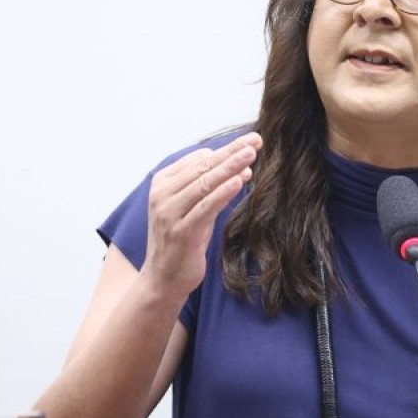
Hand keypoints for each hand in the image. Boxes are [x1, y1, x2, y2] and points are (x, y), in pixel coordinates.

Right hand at [141, 132, 261, 300]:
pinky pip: (205, 207)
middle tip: (255, 139)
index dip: (225, 150)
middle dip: (231, 152)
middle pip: (203, 167)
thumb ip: (214, 189)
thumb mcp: (197, 209)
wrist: (163, 278)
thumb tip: (242, 168)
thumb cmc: (182, 240)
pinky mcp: (181, 232)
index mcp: (163, 184)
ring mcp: (169, 213)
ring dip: (230, 166)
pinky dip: (222, 192)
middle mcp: (162, 195)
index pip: (197, 159)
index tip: (249, 143)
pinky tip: (239, 181)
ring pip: (204, 183)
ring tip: (251, 154)